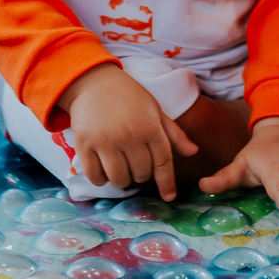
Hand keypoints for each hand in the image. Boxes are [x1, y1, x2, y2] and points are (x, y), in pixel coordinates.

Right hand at [61, 64, 196, 200]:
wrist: (94, 81)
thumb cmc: (128, 96)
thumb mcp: (155, 110)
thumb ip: (173, 134)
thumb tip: (193, 152)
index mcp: (150, 127)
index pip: (163, 162)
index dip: (167, 182)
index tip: (170, 197)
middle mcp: (129, 136)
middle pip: (141, 174)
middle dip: (141, 175)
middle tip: (135, 165)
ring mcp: (105, 141)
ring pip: (119, 179)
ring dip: (122, 180)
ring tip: (120, 169)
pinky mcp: (84, 145)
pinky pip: (95, 176)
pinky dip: (100, 180)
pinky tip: (103, 171)